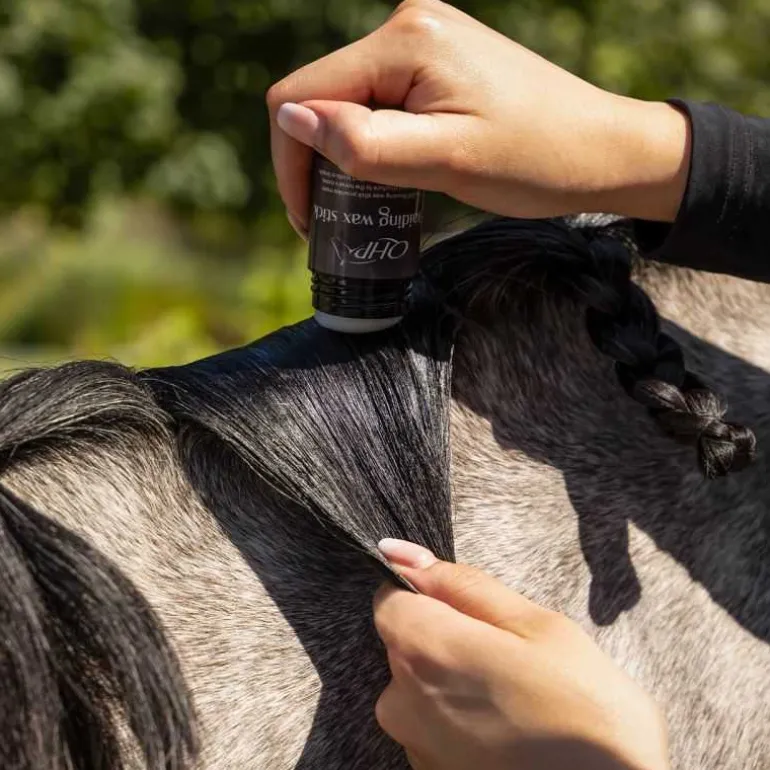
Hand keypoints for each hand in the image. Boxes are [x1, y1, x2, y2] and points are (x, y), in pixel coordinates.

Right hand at [266, 0, 689, 237]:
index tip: (310, 222)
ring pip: (349, 100)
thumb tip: (291, 118)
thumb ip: (364, 142)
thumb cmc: (538, 160)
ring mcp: (424, 41)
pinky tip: (389, 175)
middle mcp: (407, 26)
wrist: (607, 149)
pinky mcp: (438, 62)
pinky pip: (380, 100)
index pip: (303, 93)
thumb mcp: (445, 161)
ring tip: (363, 204)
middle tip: (334, 222)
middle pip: (322, 94)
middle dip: (317, 160)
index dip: (292, 160)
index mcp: (405, 41)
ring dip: (344, 154)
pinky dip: (373, 141)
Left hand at [373, 539, 668, 769]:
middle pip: (406, 644)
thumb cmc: (588, 716)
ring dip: (455, 682)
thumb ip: (465, 585)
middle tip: (512, 658)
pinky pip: (433, 728)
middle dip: (448, 638)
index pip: (390, 599)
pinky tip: (509, 731)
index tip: (468, 607)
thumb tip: (405, 554)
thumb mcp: (539, 627)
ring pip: (420, 688)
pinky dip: (461, 721)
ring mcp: (414, 746)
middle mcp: (402, 701)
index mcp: (425, 650)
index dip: (427, 593)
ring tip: (515, 700)